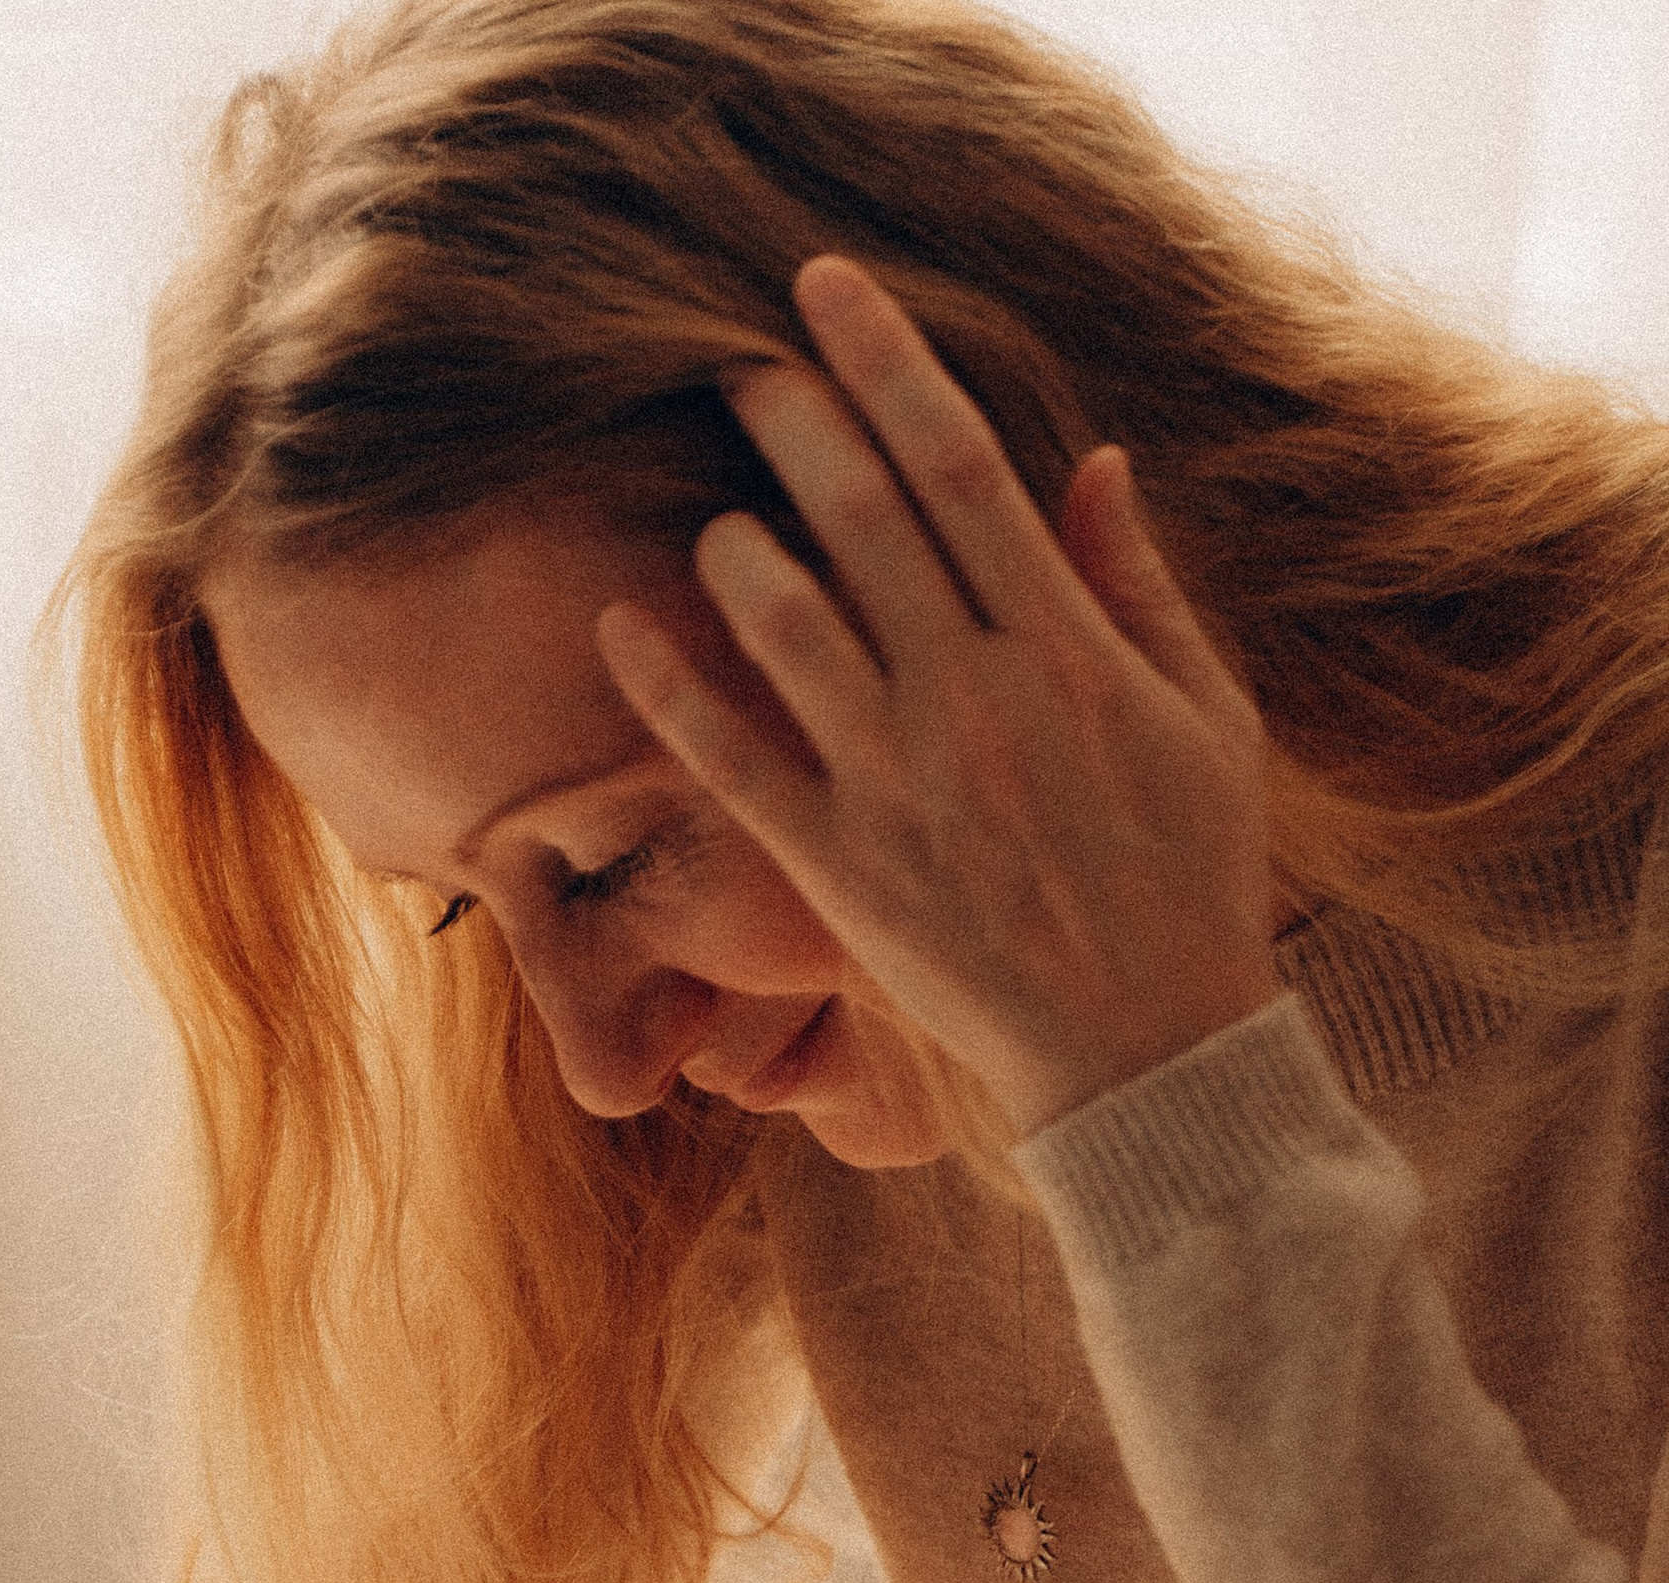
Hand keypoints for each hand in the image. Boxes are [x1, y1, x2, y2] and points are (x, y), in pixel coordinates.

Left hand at [594, 255, 1279, 1138]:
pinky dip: (670, 689)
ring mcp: (900, 785)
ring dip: (736, 542)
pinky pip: (735, 761)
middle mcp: (977, 700)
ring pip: (787, 624)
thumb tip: (1092, 461)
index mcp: (1068, 649)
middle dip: (792, 419)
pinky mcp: (840, 868)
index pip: (962, 465)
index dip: (889, 362)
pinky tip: (620, 626)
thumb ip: (1136, 588)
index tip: (830, 290)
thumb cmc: (1188, 880)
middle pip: (861, 517)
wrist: (1146, 1051)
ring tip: (719, 504)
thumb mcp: (1204, 719)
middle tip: (739, 362)